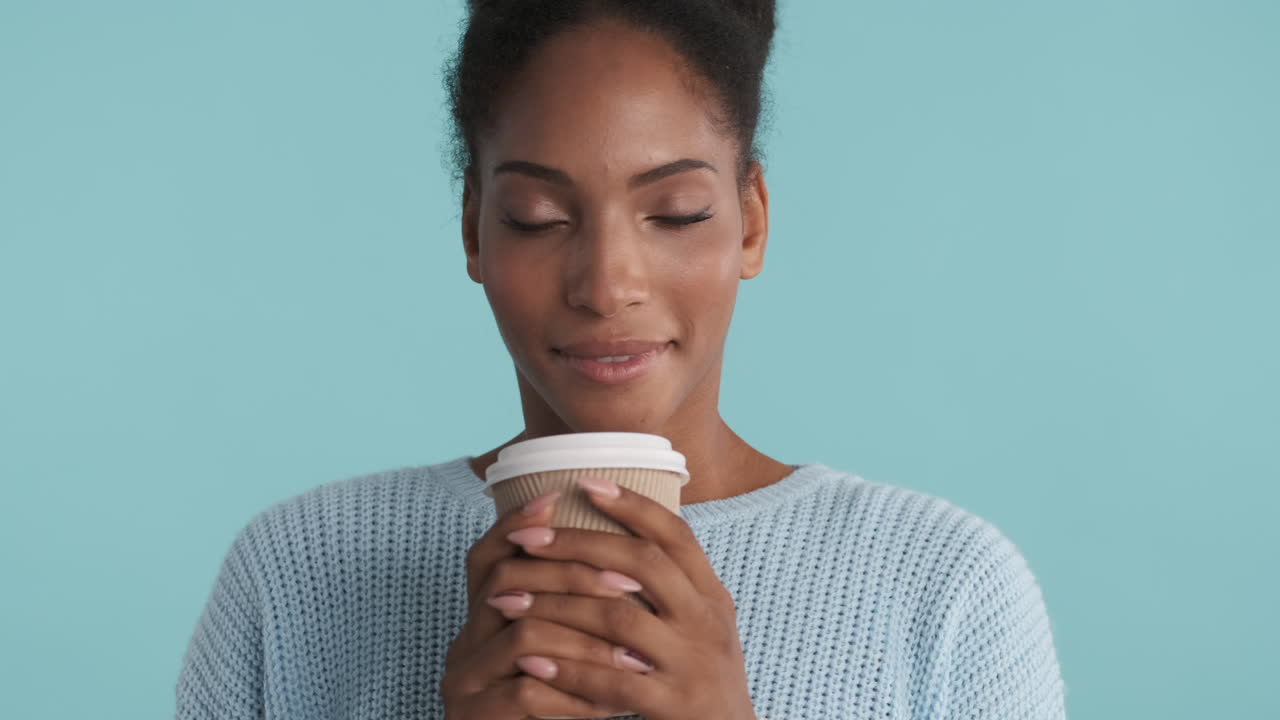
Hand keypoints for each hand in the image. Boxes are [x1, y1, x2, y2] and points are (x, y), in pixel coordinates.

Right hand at [440, 490, 636, 719]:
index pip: (486, 557)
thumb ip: (564, 609)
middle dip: (575, 578)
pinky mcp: (474, 716)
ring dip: (587, 643)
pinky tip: (614, 701)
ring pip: (525, 636)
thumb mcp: (555, 650)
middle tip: (631, 585)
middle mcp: (463, 644)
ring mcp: (463, 679)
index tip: (559, 498)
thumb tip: (619, 557)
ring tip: (635, 656)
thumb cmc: (548, 704)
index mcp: (479, 621)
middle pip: (509, 583)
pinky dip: (577, 693)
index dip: (516, 523)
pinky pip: (528, 692)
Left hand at [495, 474, 756, 719]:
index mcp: (711, 595)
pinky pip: (614, 683)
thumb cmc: (703, 682)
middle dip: (578, 544)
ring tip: (509, 597)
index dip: (632, 505)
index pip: (675, 534)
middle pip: (641, 563)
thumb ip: (671, 587)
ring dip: (558, 605)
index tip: (585, 483)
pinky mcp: (674, 706)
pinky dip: (570, 671)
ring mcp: (692, 664)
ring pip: (619, 619)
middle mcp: (706, 621)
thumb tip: (619, 539)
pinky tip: (532, 663)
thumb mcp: (702, 626)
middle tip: (526, 538)